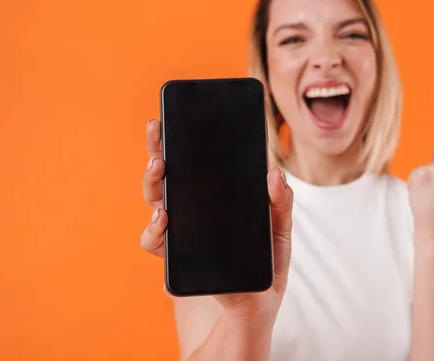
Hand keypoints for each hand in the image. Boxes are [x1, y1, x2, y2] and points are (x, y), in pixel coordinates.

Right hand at [139, 119, 293, 322]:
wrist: (247, 317)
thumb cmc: (263, 274)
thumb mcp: (278, 238)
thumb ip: (280, 208)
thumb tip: (274, 174)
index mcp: (221, 202)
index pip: (202, 167)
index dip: (189, 142)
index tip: (181, 117)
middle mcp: (196, 212)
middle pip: (173, 175)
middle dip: (160, 149)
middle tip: (159, 130)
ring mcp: (183, 234)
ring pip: (156, 200)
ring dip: (152, 181)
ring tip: (160, 168)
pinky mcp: (174, 258)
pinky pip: (154, 240)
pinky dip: (154, 230)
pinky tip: (164, 223)